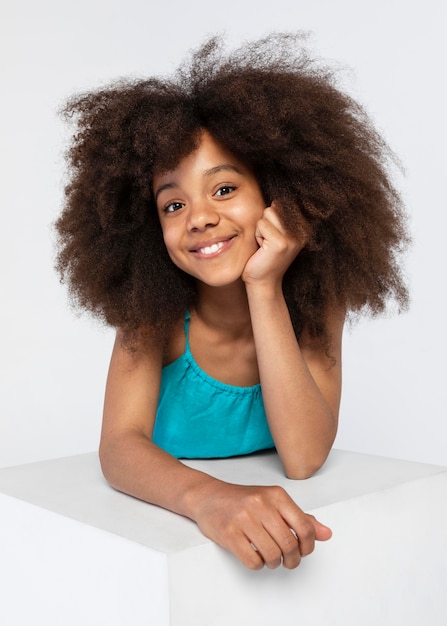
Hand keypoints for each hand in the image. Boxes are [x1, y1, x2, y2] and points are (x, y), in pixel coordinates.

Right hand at [191, 481, 331, 569]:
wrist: (208, 496)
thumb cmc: (242, 501)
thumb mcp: (273, 503)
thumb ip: (300, 518)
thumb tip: (326, 534)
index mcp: (276, 495)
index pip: (305, 527)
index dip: (308, 546)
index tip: (303, 551)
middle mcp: (261, 504)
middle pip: (290, 544)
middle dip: (292, 559)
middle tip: (288, 560)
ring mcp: (244, 518)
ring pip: (273, 555)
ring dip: (274, 563)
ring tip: (269, 557)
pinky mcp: (229, 533)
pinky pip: (253, 561)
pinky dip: (258, 564)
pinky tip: (254, 555)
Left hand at [242, 204, 305, 287]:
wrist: (262, 282)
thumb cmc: (263, 258)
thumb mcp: (274, 234)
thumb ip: (278, 218)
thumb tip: (277, 201)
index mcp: (302, 229)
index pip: (281, 205)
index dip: (270, 220)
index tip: (272, 238)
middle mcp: (301, 232)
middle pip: (273, 208)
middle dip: (264, 223)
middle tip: (267, 242)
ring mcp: (292, 238)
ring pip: (267, 214)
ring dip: (260, 229)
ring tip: (265, 245)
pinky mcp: (281, 243)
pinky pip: (261, 225)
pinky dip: (257, 235)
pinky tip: (262, 249)